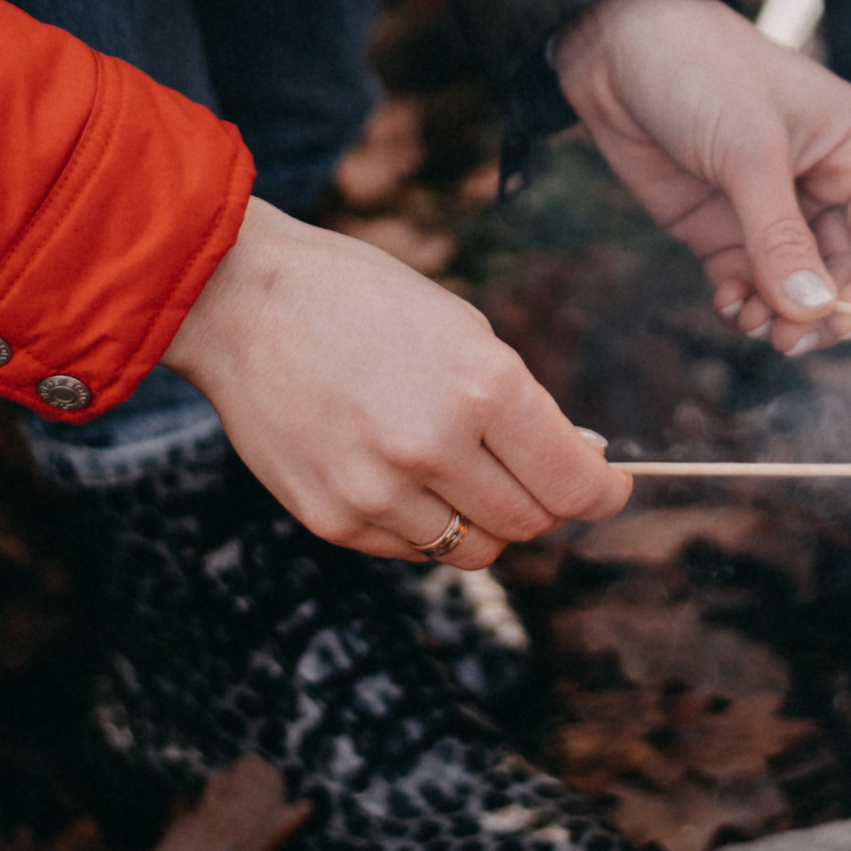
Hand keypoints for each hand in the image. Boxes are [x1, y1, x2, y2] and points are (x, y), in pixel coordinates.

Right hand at [166, 198, 632, 559]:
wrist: (241, 302)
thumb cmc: (362, 301)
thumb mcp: (464, 330)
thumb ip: (521, 406)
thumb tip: (580, 463)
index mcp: (481, 386)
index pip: (573, 483)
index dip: (604, 492)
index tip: (609, 486)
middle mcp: (433, 447)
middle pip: (530, 523)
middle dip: (546, 501)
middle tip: (534, 471)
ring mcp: (378, 492)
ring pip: (474, 548)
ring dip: (485, 517)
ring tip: (462, 467)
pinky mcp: (334, 520)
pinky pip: (412, 549)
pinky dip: (426, 523)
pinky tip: (403, 472)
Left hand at [552, 0, 850, 350]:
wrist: (615, 47)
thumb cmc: (700, 70)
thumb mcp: (748, 150)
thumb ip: (779, 236)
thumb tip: (812, 312)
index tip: (837, 327)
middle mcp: (824, 184)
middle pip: (848, 276)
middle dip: (820, 314)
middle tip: (784, 341)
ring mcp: (772, 210)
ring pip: (798, 289)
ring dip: (780, 317)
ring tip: (748, 322)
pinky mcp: (723, 228)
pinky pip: (751, 285)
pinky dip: (744, 306)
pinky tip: (727, 304)